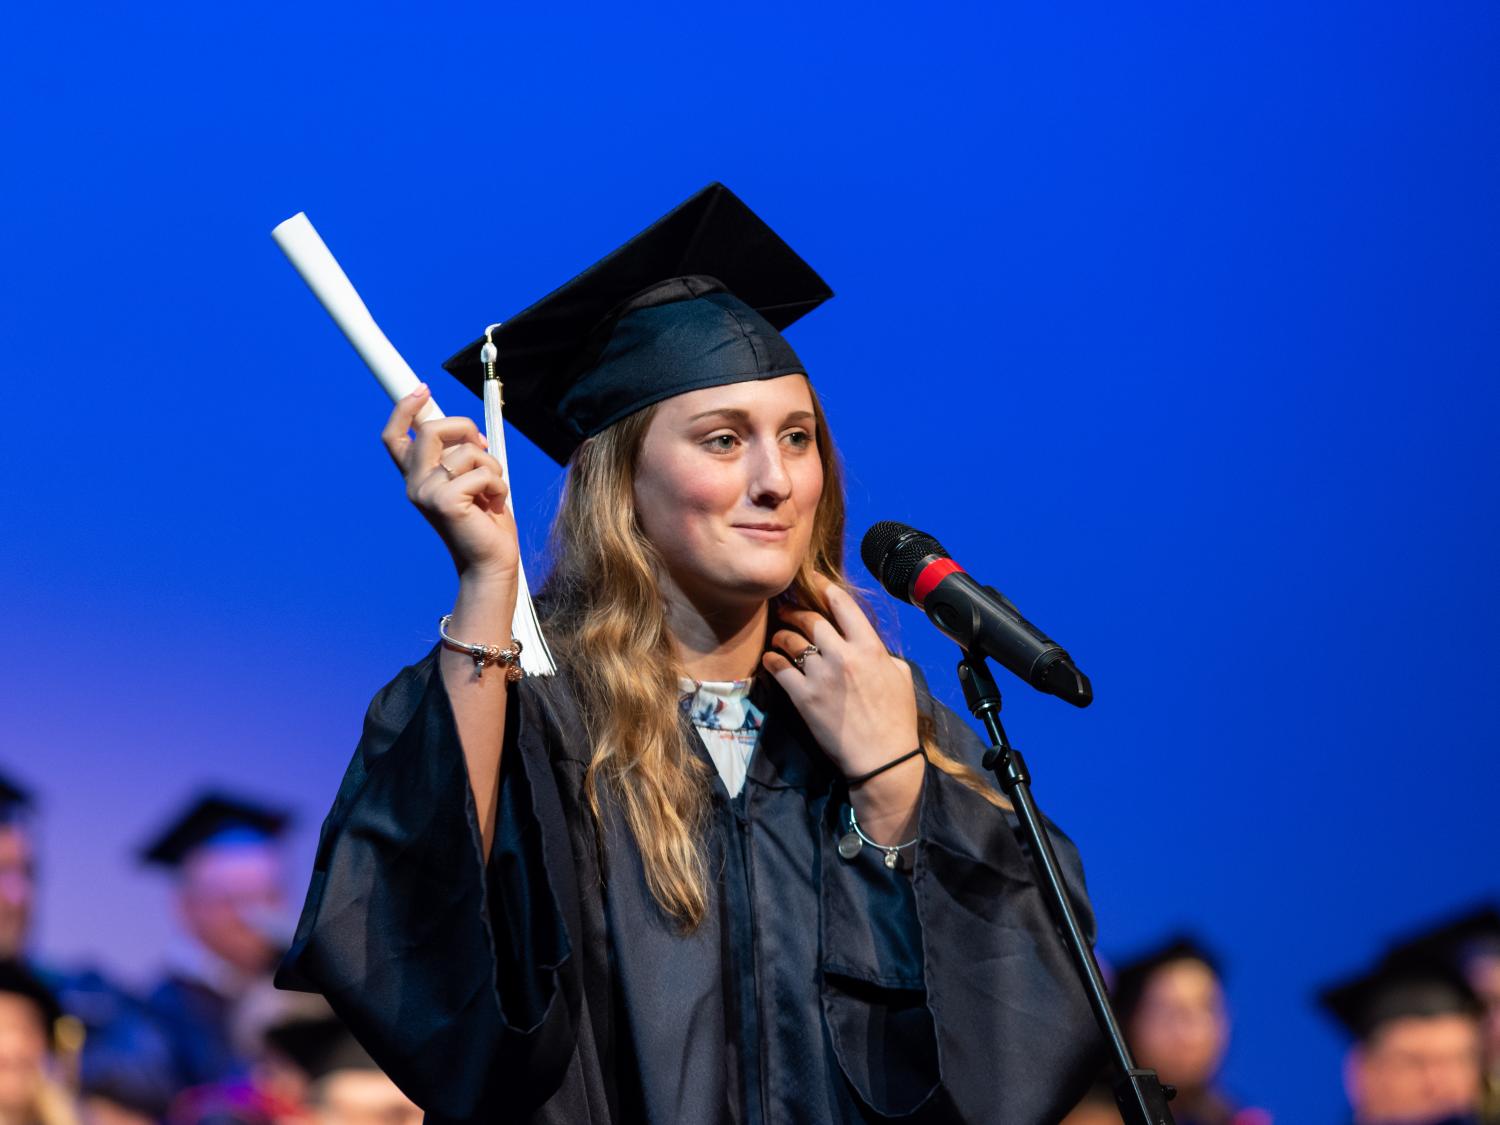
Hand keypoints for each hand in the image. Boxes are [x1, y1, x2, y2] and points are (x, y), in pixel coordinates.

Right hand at [381, 385, 519, 583]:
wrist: (490, 562)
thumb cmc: (484, 522)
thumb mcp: (470, 480)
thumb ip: (461, 455)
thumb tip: (467, 430)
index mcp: (417, 477)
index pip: (395, 437)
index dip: (404, 409)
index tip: (422, 390)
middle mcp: (414, 484)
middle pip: (432, 430)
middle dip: (465, 428)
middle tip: (483, 446)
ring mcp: (426, 493)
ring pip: (467, 451)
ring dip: (491, 467)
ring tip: (491, 492)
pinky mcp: (445, 503)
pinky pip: (481, 473)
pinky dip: (498, 485)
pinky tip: (494, 505)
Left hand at [763, 578, 923, 835]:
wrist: (883, 758)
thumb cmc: (897, 719)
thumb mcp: (902, 675)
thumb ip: (881, 653)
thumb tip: (867, 643)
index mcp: (870, 647)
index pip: (842, 605)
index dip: (824, 587)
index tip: (813, 581)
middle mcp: (843, 655)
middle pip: (810, 619)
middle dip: (795, 611)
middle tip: (786, 610)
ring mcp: (821, 675)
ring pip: (790, 640)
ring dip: (782, 635)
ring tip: (779, 636)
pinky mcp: (803, 696)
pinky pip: (778, 668)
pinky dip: (771, 660)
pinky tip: (770, 659)